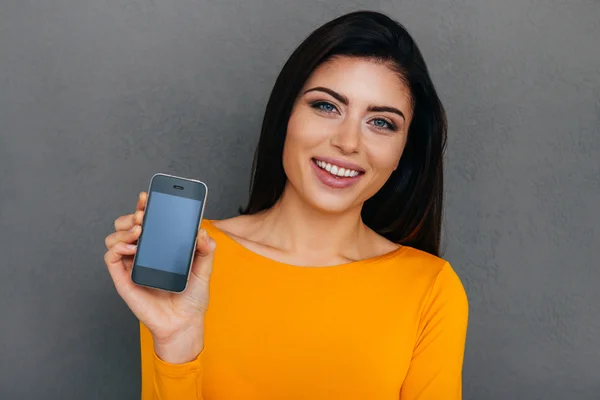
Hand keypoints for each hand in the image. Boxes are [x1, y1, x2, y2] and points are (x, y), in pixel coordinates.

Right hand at [103, 192, 215, 363]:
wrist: (184, 323)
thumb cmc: (192, 296)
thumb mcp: (204, 268)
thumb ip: (206, 249)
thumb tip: (202, 230)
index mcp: (160, 246)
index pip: (147, 221)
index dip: (144, 206)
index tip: (147, 196)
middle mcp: (143, 253)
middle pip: (126, 225)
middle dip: (132, 214)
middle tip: (145, 215)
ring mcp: (132, 265)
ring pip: (114, 238)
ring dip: (124, 229)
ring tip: (140, 230)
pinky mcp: (124, 279)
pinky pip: (110, 258)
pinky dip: (116, 247)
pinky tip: (131, 246)